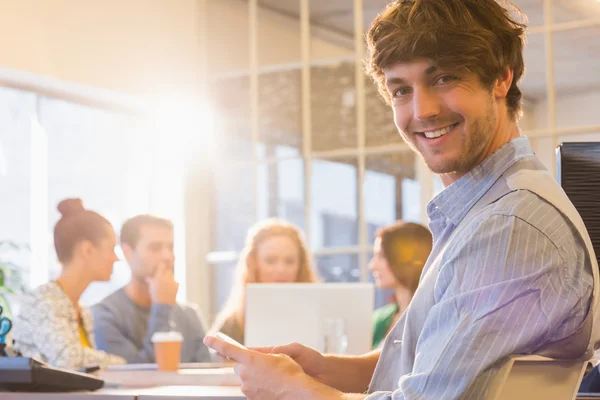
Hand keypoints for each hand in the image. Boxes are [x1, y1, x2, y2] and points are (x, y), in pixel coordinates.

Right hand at [147, 263, 177, 304]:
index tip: (160, 266)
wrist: (163, 303)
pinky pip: (175, 282)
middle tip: (162, 276)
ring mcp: (173, 280)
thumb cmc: (155, 295)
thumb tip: (148, 278)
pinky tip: (170, 288)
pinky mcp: (177, 285)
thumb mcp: (151, 287)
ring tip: (166, 283)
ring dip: (169, 278)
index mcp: (160, 276)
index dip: (161, 265)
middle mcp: (167, 276)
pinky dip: (173, 284)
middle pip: (168, 270)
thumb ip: (150, 281)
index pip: (162, 265)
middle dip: (165, 272)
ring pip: (171, 276)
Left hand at [204, 336, 341, 399]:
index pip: (228, 349)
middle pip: (239, 367)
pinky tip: (270, 386)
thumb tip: (259, 361)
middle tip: (262, 366)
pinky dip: (258, 386)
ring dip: (254, 377)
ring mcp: (247, 387)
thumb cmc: (290, 373)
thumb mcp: (279, 355)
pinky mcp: (251, 397)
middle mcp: (245, 374)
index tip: (207, 339)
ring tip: (271, 378)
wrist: (296, 392)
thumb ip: (264, 356)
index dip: (216, 343)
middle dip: (246, 365)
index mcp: (251, 359)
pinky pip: (251, 388)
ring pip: (245, 379)